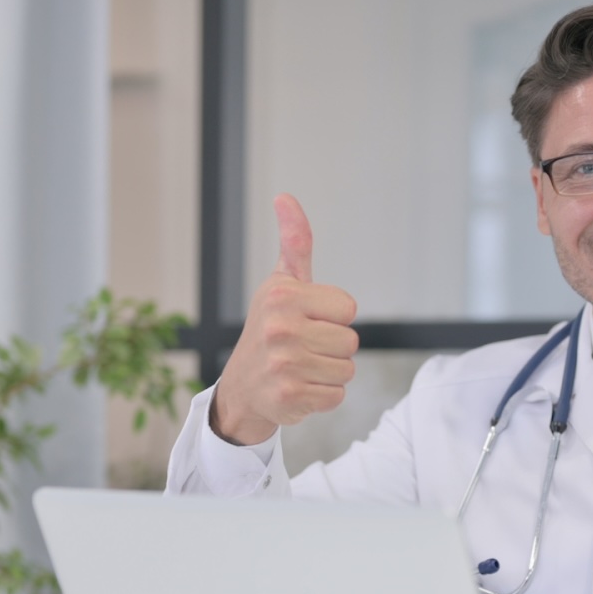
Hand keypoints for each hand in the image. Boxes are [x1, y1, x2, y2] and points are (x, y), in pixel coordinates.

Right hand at [210, 194, 358, 444]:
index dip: (333, 317)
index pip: (348, 309)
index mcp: (282, 295)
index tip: (307, 321)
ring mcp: (283, 364)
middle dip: (332, 347)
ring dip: (329, 372)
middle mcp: (280, 327)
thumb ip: (294, 243)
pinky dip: (322, 396)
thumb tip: (285, 197)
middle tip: (302, 348)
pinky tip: (299, 387)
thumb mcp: (281, 284)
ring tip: (301, 368)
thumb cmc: (270, 328)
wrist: (242, 386)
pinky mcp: (289, 397)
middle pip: (350, 341)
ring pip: (346, 370)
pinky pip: (336, 396)